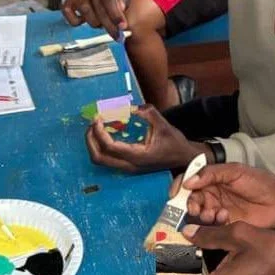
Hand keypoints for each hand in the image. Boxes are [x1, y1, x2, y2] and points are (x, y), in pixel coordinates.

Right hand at [63, 0, 126, 36]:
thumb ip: (122, 0)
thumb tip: (120, 10)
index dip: (115, 13)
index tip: (121, 26)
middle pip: (97, 5)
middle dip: (108, 24)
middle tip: (116, 35)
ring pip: (85, 10)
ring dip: (95, 23)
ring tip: (103, 25)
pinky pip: (68, 13)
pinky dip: (76, 21)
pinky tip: (85, 20)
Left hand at [86, 105, 201, 173]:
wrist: (183, 158)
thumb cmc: (174, 143)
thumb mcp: (163, 125)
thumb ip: (148, 113)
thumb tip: (131, 106)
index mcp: (137, 157)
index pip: (110, 147)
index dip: (99, 132)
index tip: (98, 118)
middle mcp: (130, 166)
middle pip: (99, 157)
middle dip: (90, 139)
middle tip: (93, 122)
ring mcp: (127, 168)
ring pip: (100, 160)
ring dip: (93, 143)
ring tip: (96, 126)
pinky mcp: (127, 166)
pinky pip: (107, 158)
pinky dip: (100, 146)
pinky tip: (105, 132)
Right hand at [178, 163, 274, 231]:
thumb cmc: (260, 182)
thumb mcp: (235, 171)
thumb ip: (211, 173)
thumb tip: (188, 181)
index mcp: (212, 178)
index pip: (189, 180)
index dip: (179, 186)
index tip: (175, 193)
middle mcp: (211, 194)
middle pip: (190, 199)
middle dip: (189, 204)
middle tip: (196, 207)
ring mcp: (216, 209)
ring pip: (198, 214)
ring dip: (201, 214)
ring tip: (212, 213)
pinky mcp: (223, 224)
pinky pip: (209, 226)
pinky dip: (212, 222)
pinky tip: (223, 217)